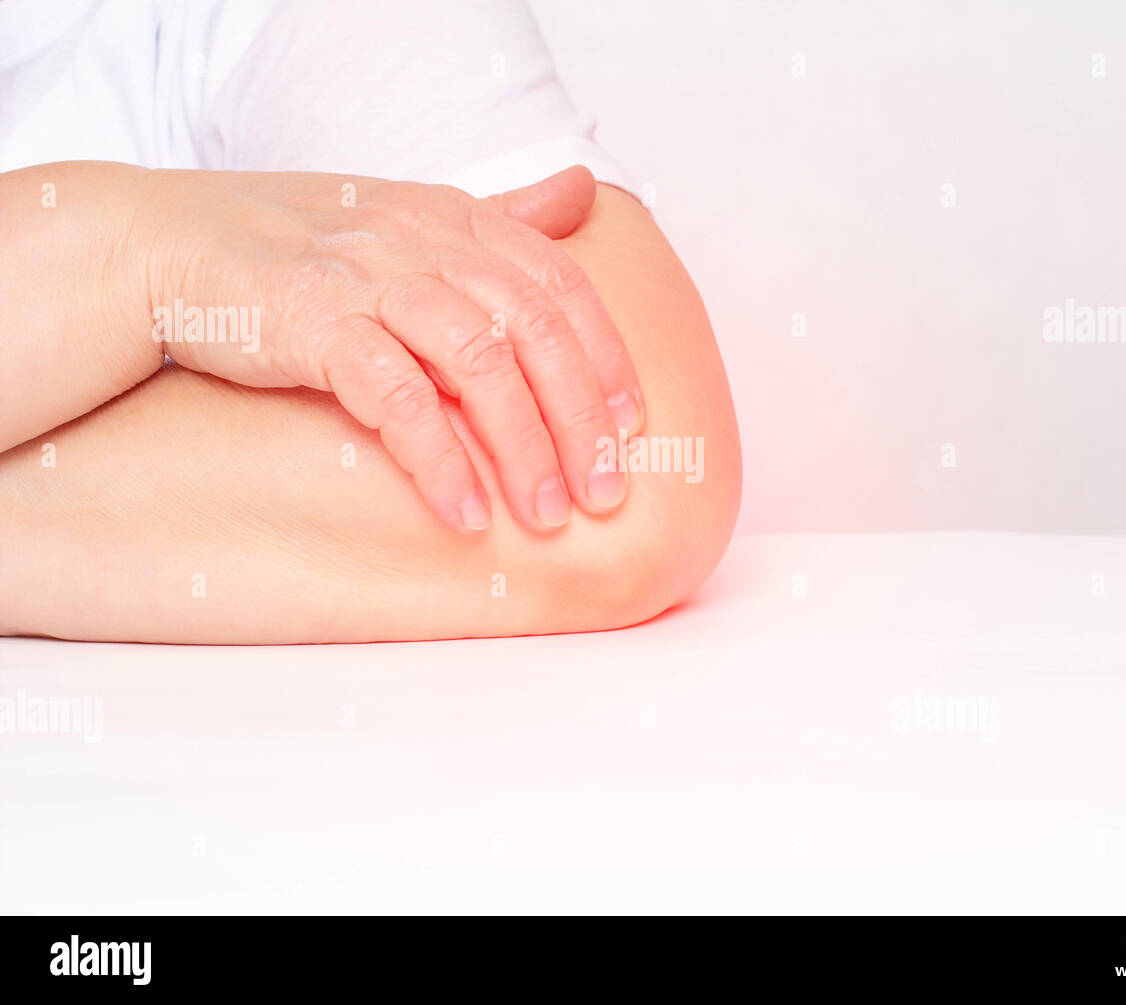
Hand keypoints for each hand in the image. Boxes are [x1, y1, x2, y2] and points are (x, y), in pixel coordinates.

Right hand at [142, 165, 644, 532]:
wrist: (174, 244)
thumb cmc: (303, 245)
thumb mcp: (412, 217)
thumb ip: (501, 217)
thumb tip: (582, 193)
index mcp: (458, 218)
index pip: (561, 286)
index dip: (605, 358)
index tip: (632, 427)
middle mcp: (425, 239)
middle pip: (534, 330)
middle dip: (579, 419)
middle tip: (606, 494)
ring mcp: (371, 277)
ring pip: (479, 363)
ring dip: (523, 447)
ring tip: (548, 517)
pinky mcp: (316, 323)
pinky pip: (397, 398)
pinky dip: (439, 459)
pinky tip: (465, 513)